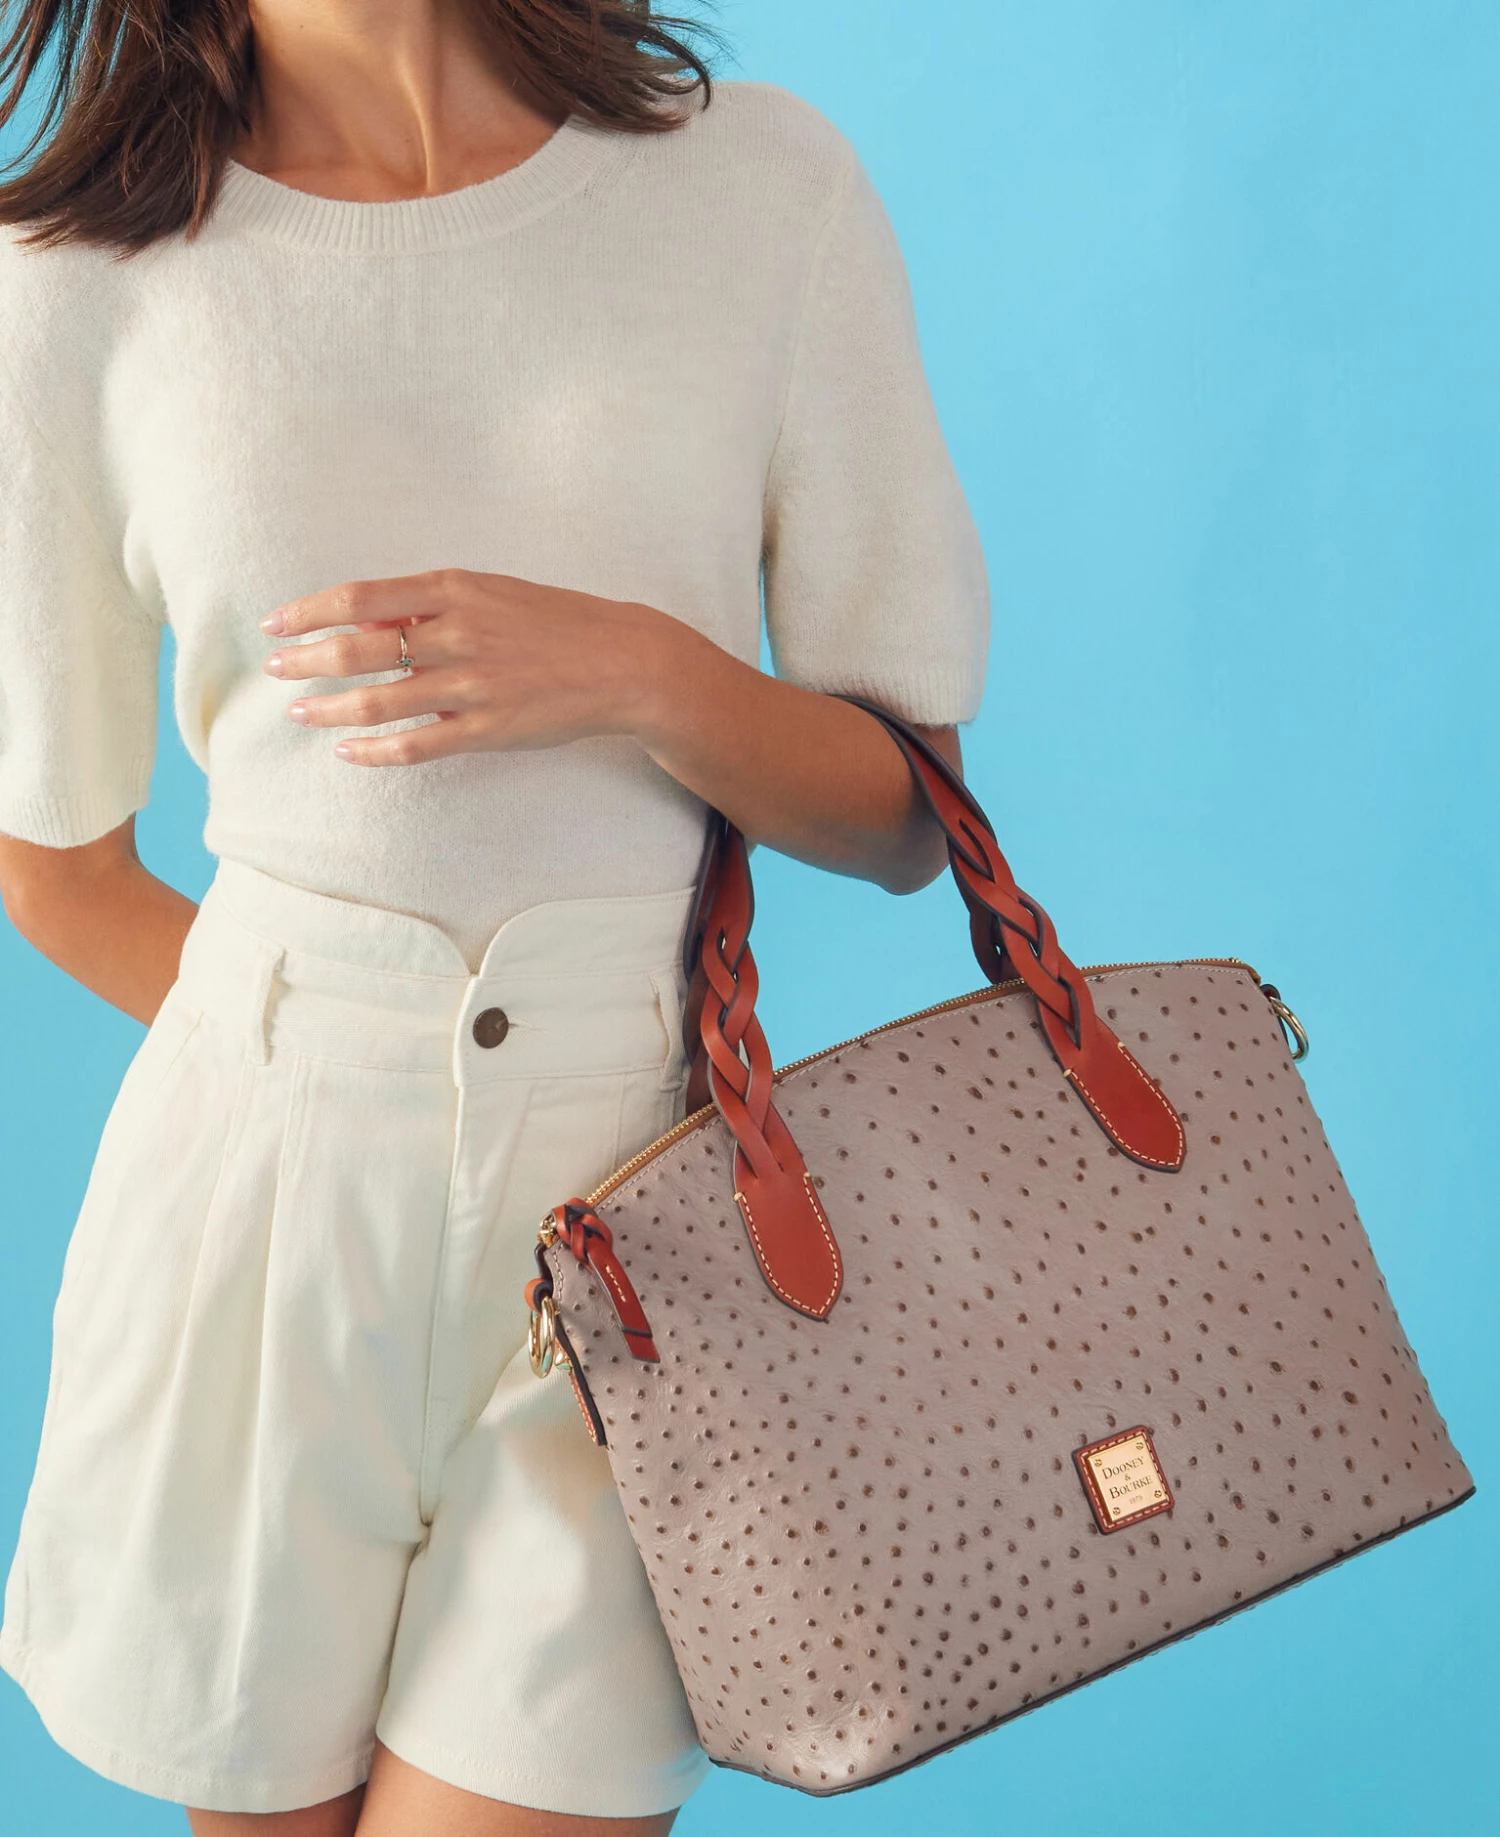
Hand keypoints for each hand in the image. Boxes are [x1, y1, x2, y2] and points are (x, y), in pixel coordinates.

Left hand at [260, 567, 670, 765]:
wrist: (623, 661)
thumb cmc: (553, 622)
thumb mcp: (491, 593)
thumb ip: (430, 606)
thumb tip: (367, 622)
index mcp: (455, 590)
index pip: (360, 598)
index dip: (308, 611)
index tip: (275, 623)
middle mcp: (458, 634)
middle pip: (357, 650)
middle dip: (305, 662)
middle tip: (275, 670)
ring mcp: (472, 685)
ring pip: (378, 701)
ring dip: (328, 709)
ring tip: (301, 713)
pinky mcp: (488, 729)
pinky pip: (415, 745)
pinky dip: (373, 751)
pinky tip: (348, 752)